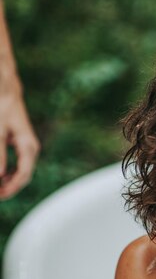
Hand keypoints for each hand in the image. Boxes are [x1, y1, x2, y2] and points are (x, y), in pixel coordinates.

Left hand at [0, 80, 39, 199]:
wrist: (5, 90)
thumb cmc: (2, 108)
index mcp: (29, 148)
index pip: (23, 176)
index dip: (10, 189)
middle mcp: (29, 150)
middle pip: (22, 177)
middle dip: (7, 187)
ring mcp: (24, 147)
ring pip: (17, 172)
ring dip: (5, 181)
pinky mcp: (16, 144)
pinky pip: (13, 164)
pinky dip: (4, 171)